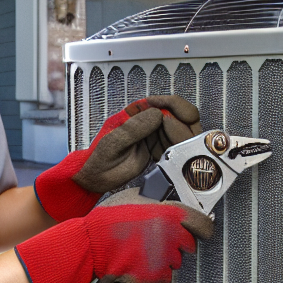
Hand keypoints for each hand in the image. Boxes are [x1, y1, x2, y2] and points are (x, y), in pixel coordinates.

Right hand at [15, 187, 213, 282]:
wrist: (90, 244)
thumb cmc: (107, 219)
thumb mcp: (135, 197)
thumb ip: (157, 202)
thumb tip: (166, 202)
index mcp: (171, 213)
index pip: (204, 224)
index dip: (203, 228)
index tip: (202, 231)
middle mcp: (173, 236)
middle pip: (189, 245)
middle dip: (177, 243)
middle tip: (157, 241)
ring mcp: (165, 258)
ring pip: (176, 262)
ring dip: (164, 258)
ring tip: (142, 251)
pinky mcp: (156, 276)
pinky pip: (164, 277)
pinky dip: (154, 274)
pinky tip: (140, 264)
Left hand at [34, 95, 201, 221]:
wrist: (94, 179)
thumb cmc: (96, 160)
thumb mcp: (114, 143)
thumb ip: (134, 128)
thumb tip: (157, 114)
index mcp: (136, 114)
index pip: (164, 103)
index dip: (179, 108)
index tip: (187, 118)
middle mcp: (147, 122)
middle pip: (177, 117)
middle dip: (184, 128)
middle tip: (184, 142)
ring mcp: (152, 136)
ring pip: (179, 133)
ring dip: (182, 142)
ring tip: (173, 152)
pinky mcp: (155, 150)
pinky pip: (173, 147)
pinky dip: (177, 153)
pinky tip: (169, 159)